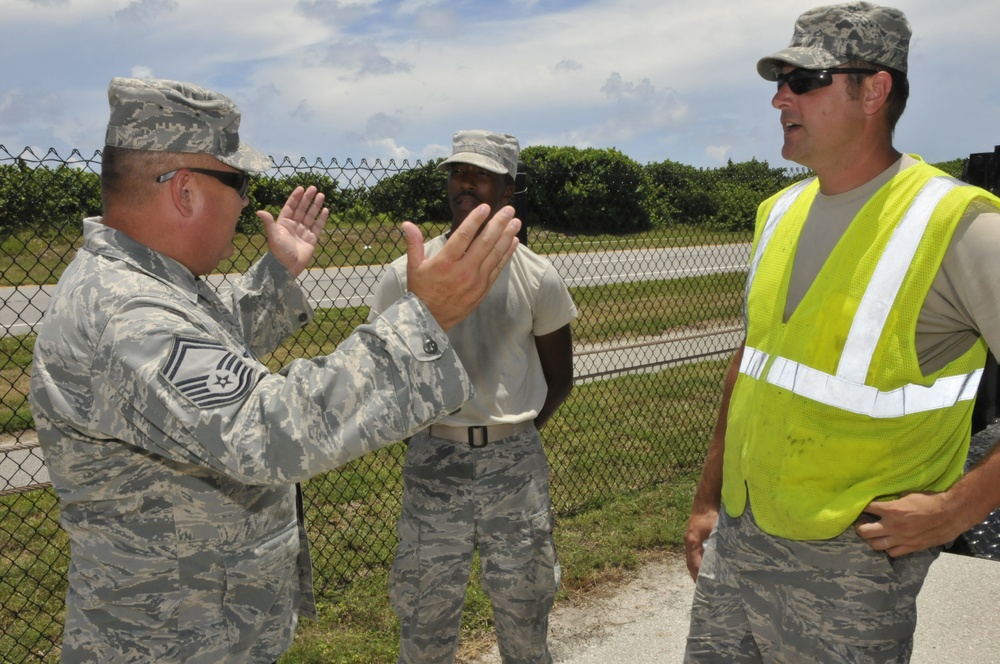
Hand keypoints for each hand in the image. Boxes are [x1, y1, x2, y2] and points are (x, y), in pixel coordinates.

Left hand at [258, 185, 328, 276]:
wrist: (288, 267)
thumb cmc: (279, 252)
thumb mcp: (273, 236)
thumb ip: (269, 222)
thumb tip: (259, 211)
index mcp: (284, 223)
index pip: (290, 207)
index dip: (295, 197)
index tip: (301, 188)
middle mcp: (294, 226)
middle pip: (301, 209)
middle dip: (307, 198)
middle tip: (314, 188)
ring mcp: (303, 232)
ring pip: (310, 215)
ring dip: (315, 205)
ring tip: (321, 195)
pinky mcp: (312, 239)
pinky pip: (317, 226)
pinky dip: (321, 218)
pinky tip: (325, 210)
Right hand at [403, 204, 519, 330]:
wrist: (430, 320)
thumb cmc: (421, 291)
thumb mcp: (414, 267)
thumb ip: (414, 244)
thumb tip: (406, 224)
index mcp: (445, 262)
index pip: (464, 236)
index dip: (475, 219)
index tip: (485, 207)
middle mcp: (463, 270)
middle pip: (485, 242)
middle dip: (499, 224)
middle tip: (509, 210)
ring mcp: (476, 281)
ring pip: (495, 254)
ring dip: (507, 236)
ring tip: (516, 222)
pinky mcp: (483, 289)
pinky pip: (498, 268)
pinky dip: (507, 254)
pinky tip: (513, 242)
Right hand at [683, 506, 718, 580]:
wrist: (706, 499)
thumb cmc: (711, 514)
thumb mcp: (716, 530)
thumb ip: (719, 544)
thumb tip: (727, 559)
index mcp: (692, 542)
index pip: (693, 564)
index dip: (697, 576)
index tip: (702, 586)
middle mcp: (689, 542)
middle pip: (690, 562)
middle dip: (695, 575)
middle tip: (704, 587)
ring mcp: (690, 538)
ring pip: (692, 557)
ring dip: (697, 567)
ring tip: (705, 579)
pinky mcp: (695, 535)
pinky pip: (695, 551)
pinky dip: (700, 559)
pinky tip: (707, 564)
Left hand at [855, 493, 966, 556]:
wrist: (951, 514)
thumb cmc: (930, 501)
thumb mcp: (908, 495)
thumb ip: (893, 501)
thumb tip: (884, 502)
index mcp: (891, 510)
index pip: (866, 508)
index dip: (860, 507)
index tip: (859, 507)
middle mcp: (893, 526)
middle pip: (864, 531)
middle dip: (860, 527)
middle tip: (862, 523)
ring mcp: (901, 539)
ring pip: (875, 545)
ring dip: (871, 539)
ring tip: (873, 534)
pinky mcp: (911, 547)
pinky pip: (892, 553)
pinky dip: (887, 548)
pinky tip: (888, 543)